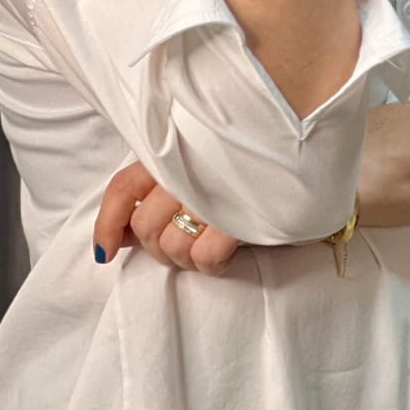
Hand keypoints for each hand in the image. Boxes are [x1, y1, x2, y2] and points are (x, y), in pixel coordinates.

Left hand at [92, 160, 241, 274]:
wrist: (303, 145)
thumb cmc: (249, 154)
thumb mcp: (200, 158)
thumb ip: (158, 188)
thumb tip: (120, 236)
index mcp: (175, 148)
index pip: (124, 188)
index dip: (107, 224)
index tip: (106, 252)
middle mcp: (188, 168)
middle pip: (146, 226)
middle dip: (156, 247)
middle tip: (178, 246)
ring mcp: (213, 193)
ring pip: (172, 246)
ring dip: (184, 258)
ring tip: (203, 249)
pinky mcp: (239, 216)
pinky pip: (205, 257)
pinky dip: (210, 264)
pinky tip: (223, 256)